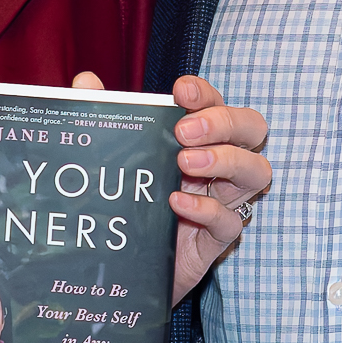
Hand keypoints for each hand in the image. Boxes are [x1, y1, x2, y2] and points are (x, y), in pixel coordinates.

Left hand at [69, 70, 271, 304]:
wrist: (127, 262)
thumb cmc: (132, 198)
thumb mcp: (116, 155)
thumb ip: (105, 116)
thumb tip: (85, 80)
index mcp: (202, 137)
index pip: (218, 104)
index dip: (206, 94)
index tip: (180, 91)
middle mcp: (222, 163)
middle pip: (253, 129)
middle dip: (224, 122)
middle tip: (184, 131)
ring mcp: (224, 200)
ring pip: (256, 172)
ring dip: (226, 161)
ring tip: (184, 163)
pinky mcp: (217, 238)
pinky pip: (231, 222)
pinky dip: (207, 209)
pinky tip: (177, 202)